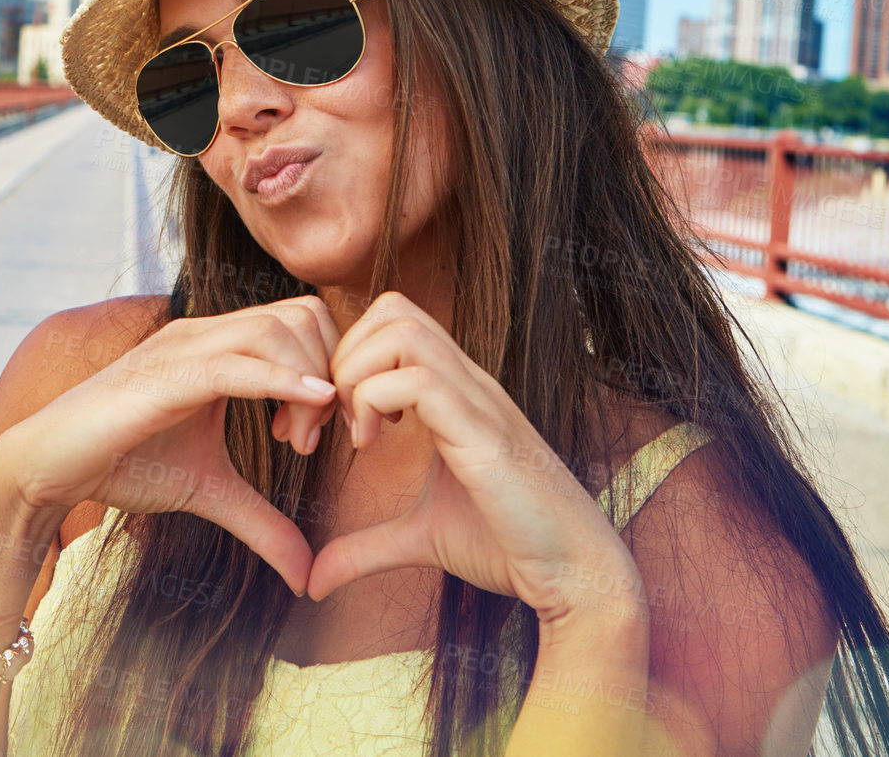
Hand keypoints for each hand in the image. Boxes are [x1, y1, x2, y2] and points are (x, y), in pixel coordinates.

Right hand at [0, 296, 341, 593]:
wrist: (47, 465)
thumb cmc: (122, 465)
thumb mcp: (210, 492)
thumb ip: (263, 522)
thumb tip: (308, 575)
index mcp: (218, 345)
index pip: (303, 321)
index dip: (329, 368)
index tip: (321, 431)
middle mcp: (204, 332)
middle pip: (304, 314)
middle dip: (329, 371)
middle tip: (313, 439)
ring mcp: (182, 346)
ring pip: (277, 331)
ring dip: (308, 383)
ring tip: (297, 442)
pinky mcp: (164, 374)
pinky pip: (235, 364)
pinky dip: (282, 379)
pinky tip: (311, 404)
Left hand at [305, 292, 639, 619]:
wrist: (573, 574)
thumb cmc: (507, 546)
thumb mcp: (418, 538)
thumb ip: (364, 548)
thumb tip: (314, 580)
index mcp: (455, 393)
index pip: (394, 322)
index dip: (349, 357)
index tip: (334, 418)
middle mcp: (468, 383)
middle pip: (392, 308)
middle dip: (344, 354)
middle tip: (335, 418)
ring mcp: (479, 401)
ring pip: (402, 330)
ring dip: (357, 374)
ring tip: (356, 430)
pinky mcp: (484, 432)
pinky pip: (420, 380)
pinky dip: (375, 401)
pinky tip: (373, 446)